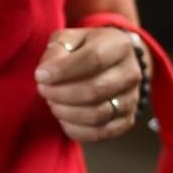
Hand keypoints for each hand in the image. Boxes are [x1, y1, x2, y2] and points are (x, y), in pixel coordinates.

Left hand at [34, 26, 142, 142]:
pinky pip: (100, 133)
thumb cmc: (86, 49)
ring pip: (97, 115)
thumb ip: (57, 50)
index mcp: (119, 45)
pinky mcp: (127, 121)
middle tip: (43, 90)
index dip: (63, 70)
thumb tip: (45, 73)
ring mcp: (132, 99)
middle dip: (61, 94)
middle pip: (95, 90)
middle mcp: (131, 73)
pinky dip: (76, 130)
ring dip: (66, 112)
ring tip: (53, 103)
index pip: (93, 59)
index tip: (40, 76)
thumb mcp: (70, 39)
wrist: (114, 63)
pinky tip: (64, 119)